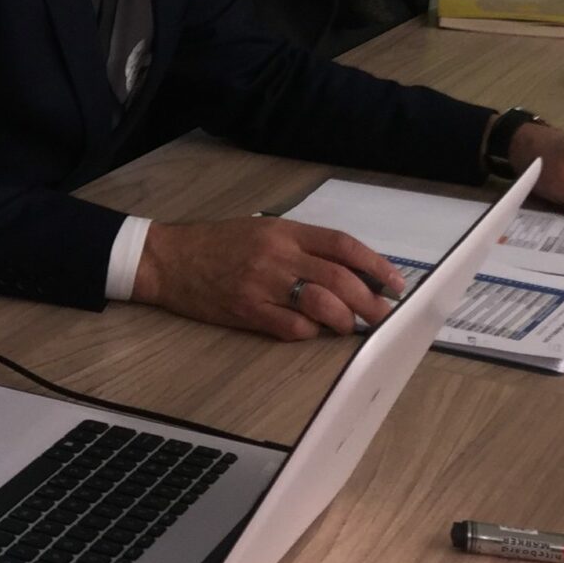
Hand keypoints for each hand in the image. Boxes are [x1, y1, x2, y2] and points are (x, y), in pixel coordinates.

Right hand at [133, 217, 404, 340]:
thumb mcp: (260, 229)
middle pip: (340, 279)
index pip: (342, 245)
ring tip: (350, 326)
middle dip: (370, 301)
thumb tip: (347, 270)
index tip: (394, 282)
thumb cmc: (217, 243)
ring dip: (344, 320)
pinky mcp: (248, 311)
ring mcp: (263, 284)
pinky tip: (311, 331)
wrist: (169, 260)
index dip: (375, 265)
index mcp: (284, 231)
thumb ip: (300, 246)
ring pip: (322, 305)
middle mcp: (277, 255)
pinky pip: (293, 328)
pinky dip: (310, 333)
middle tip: (383, 315)